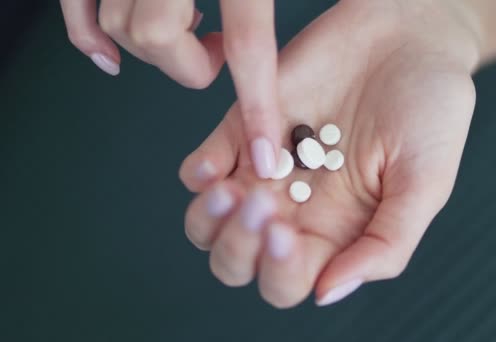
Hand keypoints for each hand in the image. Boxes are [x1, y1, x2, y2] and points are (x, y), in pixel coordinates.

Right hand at [60, 0, 281, 178]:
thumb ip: (271, 2)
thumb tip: (340, 15)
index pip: (246, 46)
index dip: (257, 107)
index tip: (265, 157)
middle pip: (163, 41)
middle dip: (188, 63)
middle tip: (212, 48)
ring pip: (123, 29)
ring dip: (155, 46)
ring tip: (187, 22)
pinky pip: (77, 12)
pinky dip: (88, 40)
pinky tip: (110, 57)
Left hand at [180, 0, 478, 307]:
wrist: (409, 38)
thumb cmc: (430, 109)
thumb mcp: (426, 184)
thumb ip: (385, 245)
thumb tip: (327, 292)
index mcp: (336, 232)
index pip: (289, 281)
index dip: (279, 271)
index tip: (290, 232)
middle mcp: (295, 208)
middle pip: (238, 262)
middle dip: (239, 248)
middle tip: (265, 205)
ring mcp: (265, 170)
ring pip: (208, 224)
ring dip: (209, 219)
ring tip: (232, 190)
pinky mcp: (245, 129)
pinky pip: (201, 166)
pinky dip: (199, 174)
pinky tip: (220, 165)